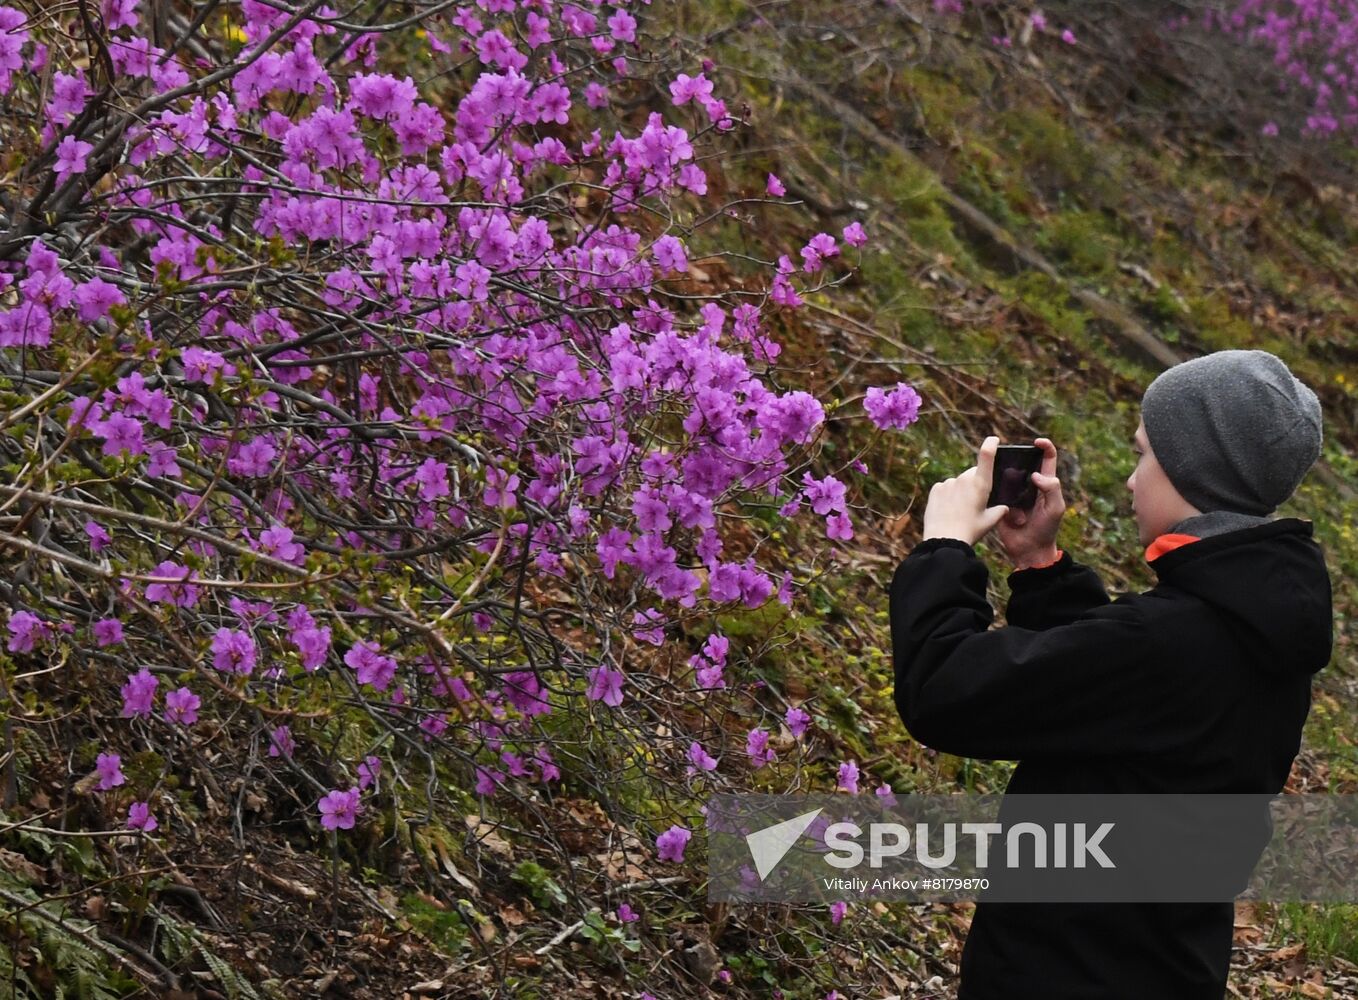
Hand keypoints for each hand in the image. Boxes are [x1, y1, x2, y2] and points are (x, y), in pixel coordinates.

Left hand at [921, 435, 1010, 545]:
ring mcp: (948, 482)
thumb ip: (999, 511)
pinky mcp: (935, 488)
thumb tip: (1004, 507)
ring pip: (958, 482)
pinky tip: (948, 509)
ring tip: (959, 511)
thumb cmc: (970, 531)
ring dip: (960, 491)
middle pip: (973, 474)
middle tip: (975, 503)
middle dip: (975, 483)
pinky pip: (945, 488)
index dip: (990, 444)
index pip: (986, 456)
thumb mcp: (989, 522)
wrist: (944, 540)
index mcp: (980, 484)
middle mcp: (964, 479)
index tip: (993, 439)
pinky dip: (948, 495)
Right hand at [993, 437, 1065, 567]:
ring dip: (1006, 482)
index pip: (1047, 458)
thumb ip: (1051, 489)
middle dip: (1016, 461)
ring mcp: (1013, 493)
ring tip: (1008, 495)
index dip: (1044, 446)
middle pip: (1022, 464)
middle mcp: (1028, 485)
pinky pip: (995, 491)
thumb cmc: (1047, 529)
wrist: (1029, 550)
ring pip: (1006, 476)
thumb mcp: (1055, 508)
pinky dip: (995, 492)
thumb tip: (1035, 474)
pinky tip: (995, 497)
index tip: (1036, 442)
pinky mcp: (1000, 502)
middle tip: (1010, 465)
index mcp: (1045, 483)